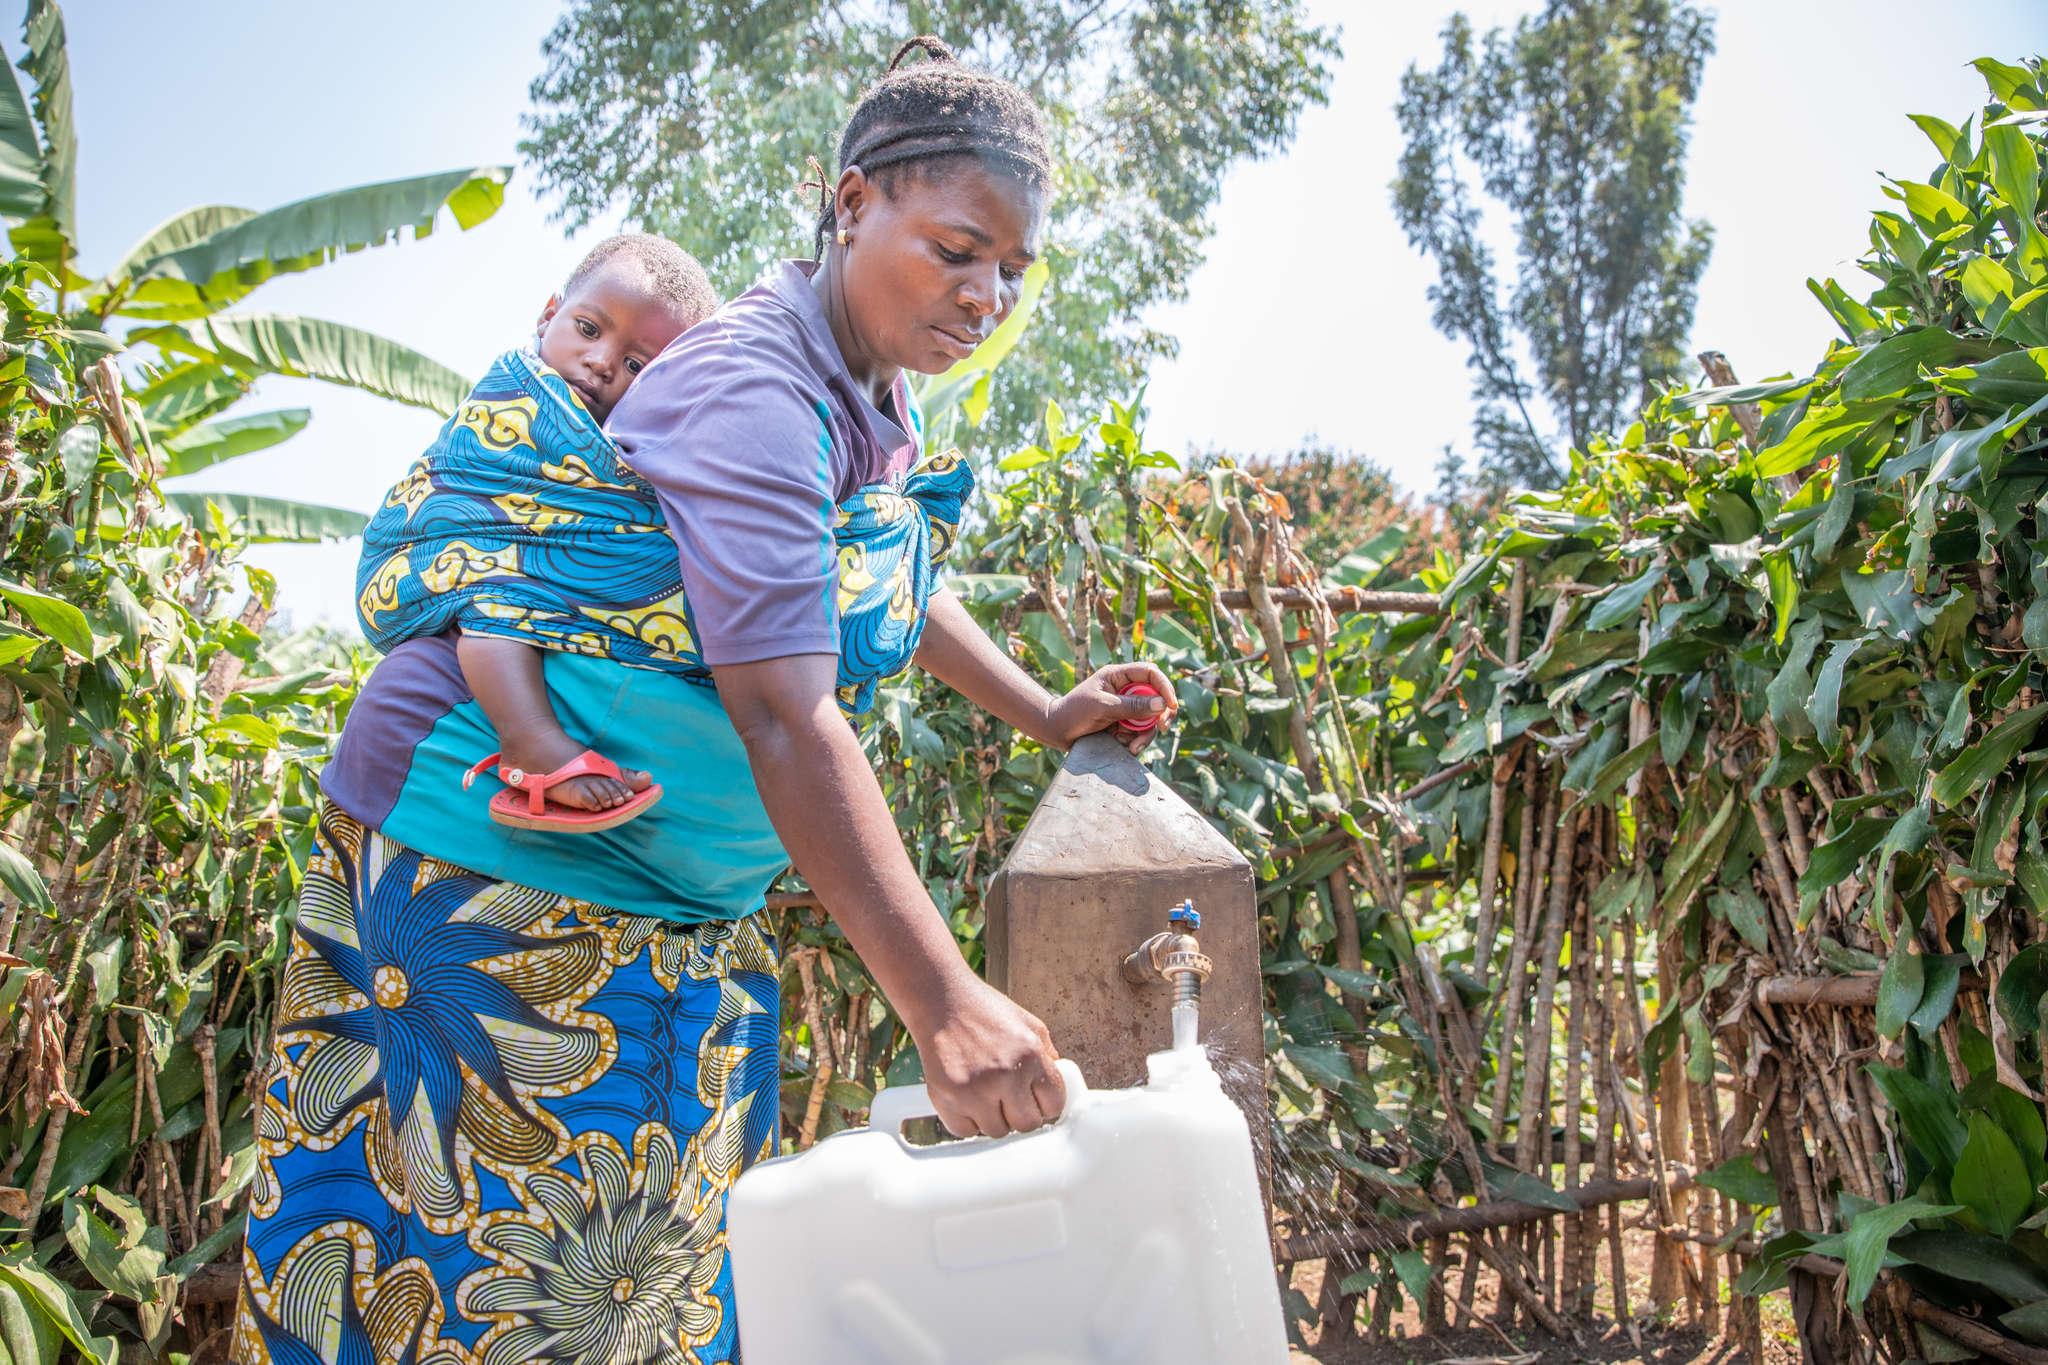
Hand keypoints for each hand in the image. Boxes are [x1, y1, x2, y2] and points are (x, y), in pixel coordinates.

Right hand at [912, 976, 1065, 1138]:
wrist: (941, 999)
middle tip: (1010, 1098)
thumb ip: (1048, 1057)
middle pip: (1027, 1125)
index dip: (1046, 1105)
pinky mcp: (947, 1097)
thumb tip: (1055, 1089)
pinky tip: (966, 1098)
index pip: (1054, 1105)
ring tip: (985, 1092)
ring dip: (993, 1117)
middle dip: (1021, 1114)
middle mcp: (1005, 1075)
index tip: (1037, 1101)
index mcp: (1031, 1055)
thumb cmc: (984, 1010)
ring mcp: (975, 1089)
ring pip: (996, 1131)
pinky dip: (967, 1121)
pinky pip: (965, 1132)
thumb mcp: (1029, 1025)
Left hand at [1044, 662, 1178, 753]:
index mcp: (1119, 676)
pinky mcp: (1123, 725)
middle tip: (1162, 727)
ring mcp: (1125, 709)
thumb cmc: (1074, 712)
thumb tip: (1161, 704)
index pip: (1150, 673)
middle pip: (1156, 697)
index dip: (1164, 686)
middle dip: (1161, 714)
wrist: (1056, 732)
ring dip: (1146, 734)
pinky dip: (1136, 742)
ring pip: (1150, 719)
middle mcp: (1125, 691)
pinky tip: (1126, 747)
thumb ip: (1132, 706)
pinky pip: (1140, 733)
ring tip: (1132, 746)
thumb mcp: (1103, 706)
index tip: (1170, 704)